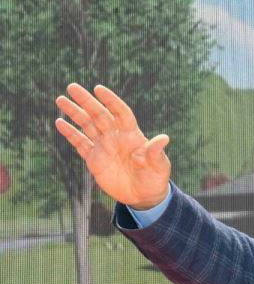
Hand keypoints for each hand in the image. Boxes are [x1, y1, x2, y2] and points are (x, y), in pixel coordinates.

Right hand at [54, 83, 170, 210]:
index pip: (120, 112)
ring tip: (61, 99)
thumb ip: (155, 152)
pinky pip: (80, 143)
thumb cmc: (154, 178)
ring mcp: (104, 147)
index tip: (99, 89)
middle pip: (99, 115)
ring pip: (87, 125)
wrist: (143, 195)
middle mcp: (116, 137)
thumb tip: (164, 138)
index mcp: (132, 135)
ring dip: (74, 113)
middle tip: (72, 87)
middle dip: (86, 101)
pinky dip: (70, 133)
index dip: (111, 101)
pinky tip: (59, 122)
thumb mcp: (158, 165)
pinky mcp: (94, 159)